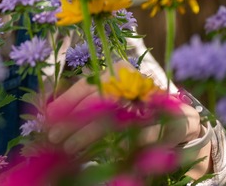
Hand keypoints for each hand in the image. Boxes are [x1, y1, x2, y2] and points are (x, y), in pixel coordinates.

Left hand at [45, 61, 201, 152]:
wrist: (178, 118)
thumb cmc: (131, 108)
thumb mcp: (106, 100)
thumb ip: (81, 103)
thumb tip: (49, 112)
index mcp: (117, 71)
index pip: (86, 86)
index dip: (65, 102)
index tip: (47, 118)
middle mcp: (134, 80)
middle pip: (97, 101)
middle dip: (72, 122)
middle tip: (54, 138)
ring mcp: (153, 99)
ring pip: (115, 117)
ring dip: (89, 135)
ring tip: (70, 149)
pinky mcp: (170, 119)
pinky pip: (141, 132)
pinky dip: (122, 144)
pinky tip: (104, 153)